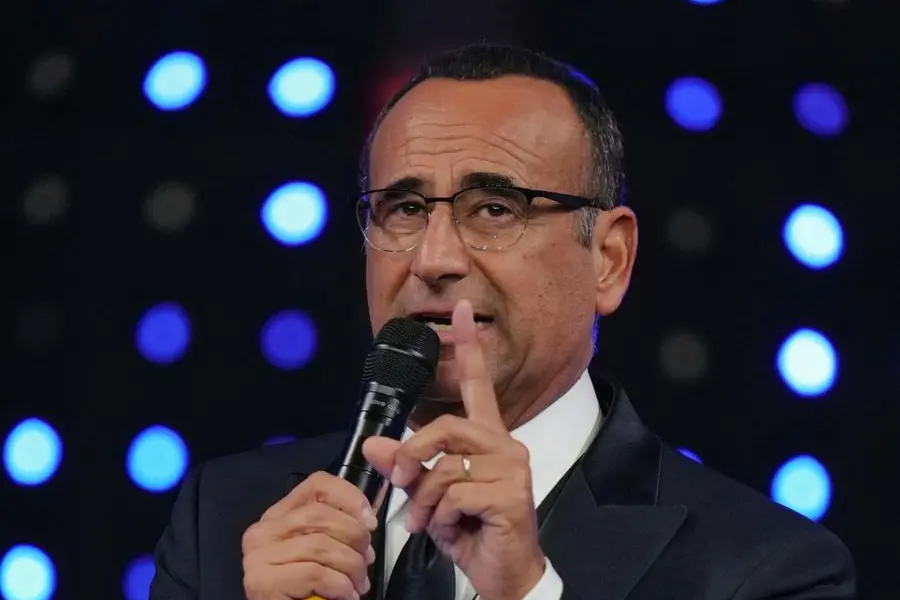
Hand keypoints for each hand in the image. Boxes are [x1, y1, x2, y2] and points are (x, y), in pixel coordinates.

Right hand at [241, 471, 379, 599]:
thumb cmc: (307, 588)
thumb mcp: (322, 551)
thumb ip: (334, 529)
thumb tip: (366, 522)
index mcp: (278, 516)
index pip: (316, 485)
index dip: (349, 496)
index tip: (370, 521)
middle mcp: (262, 531)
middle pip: (320, 515)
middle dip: (355, 538)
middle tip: (367, 561)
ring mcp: (258, 557)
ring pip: (321, 545)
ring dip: (351, 567)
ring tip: (358, 584)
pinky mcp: (262, 583)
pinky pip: (315, 573)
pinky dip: (340, 586)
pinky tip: (346, 595)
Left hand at [363, 300, 545, 599]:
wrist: (503, 575)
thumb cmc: (472, 531)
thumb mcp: (429, 498)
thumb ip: (406, 467)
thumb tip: (373, 446)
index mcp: (487, 439)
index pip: (477, 385)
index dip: (467, 348)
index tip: (457, 311)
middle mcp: (504, 446)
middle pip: (444, 428)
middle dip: (414, 457)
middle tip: (406, 485)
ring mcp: (511, 468)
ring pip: (445, 467)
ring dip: (427, 502)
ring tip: (435, 522)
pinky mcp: (511, 494)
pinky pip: (455, 494)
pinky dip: (443, 517)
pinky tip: (456, 530)